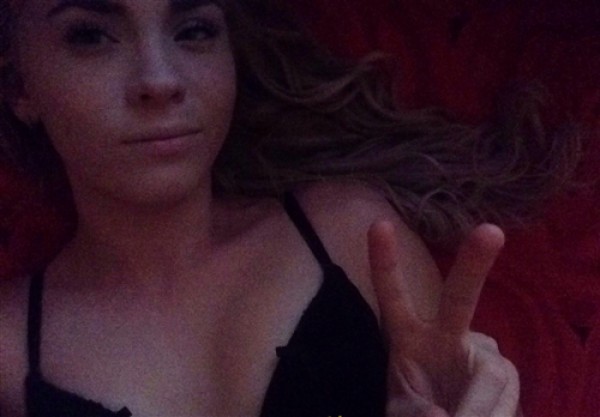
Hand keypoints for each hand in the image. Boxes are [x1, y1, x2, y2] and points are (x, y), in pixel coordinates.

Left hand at [368, 222, 519, 416]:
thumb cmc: (421, 410)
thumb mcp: (404, 411)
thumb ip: (412, 411)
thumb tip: (441, 415)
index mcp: (410, 338)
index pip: (393, 297)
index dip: (385, 264)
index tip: (378, 225)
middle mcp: (447, 336)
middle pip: (459, 298)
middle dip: (474, 265)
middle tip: (490, 231)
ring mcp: (484, 355)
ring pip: (491, 378)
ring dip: (474, 413)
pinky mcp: (509, 377)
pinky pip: (505, 403)